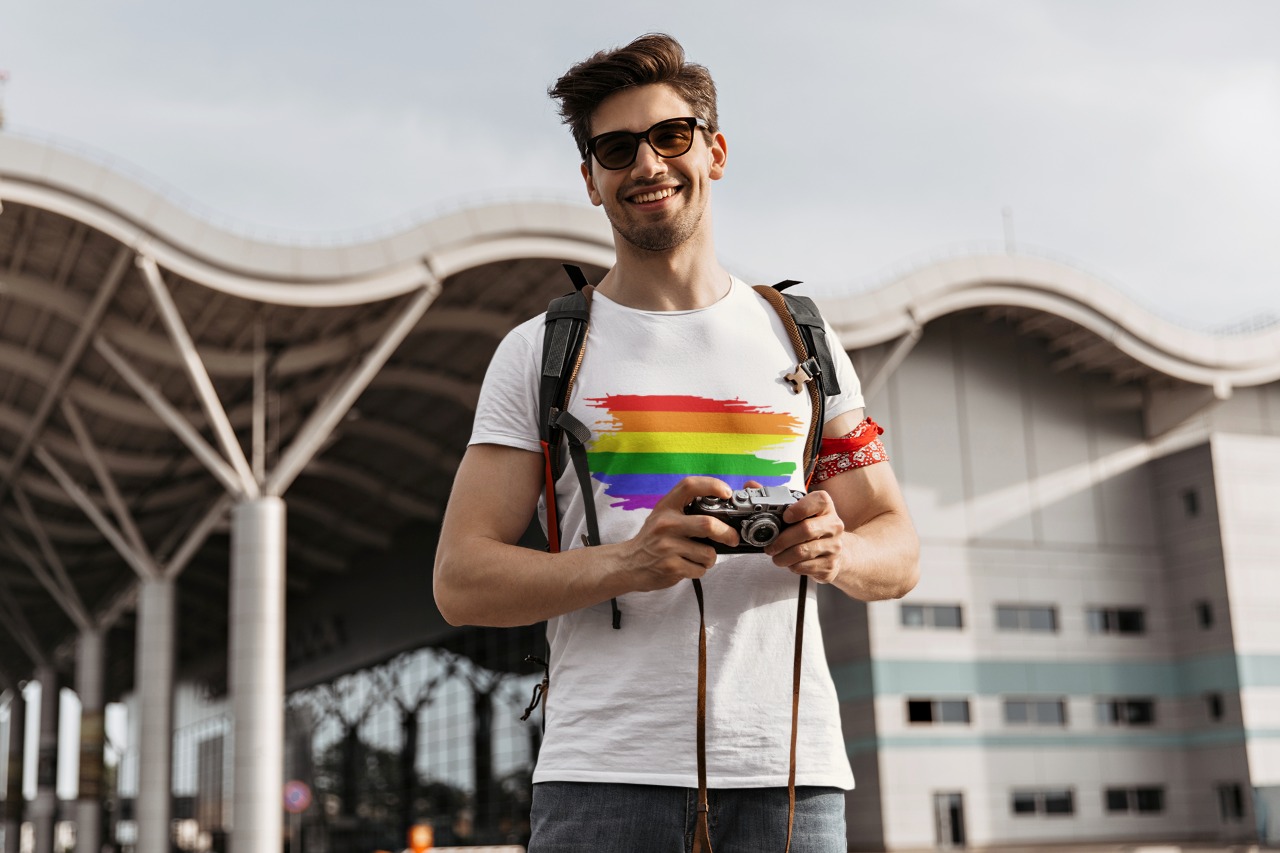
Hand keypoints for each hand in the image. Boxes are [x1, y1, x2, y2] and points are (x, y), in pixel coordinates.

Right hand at [621, 477, 739, 590]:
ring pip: (708, 552)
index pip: (689, 486)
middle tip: (732, 538)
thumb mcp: (663, 515)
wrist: (629, 564)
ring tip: (698, 556)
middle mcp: (666, 524)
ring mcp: (667, 546)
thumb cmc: (652, 539)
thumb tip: (723, 510)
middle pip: (708, 524)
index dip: (712, 485)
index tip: (726, 493)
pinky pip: (700, 569)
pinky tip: (687, 566)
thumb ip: (686, 510)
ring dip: (710, 558)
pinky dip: (699, 569)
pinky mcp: (671, 567)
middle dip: (727, 533)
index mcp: (666, 506)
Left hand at [764, 490, 846, 583]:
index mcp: (825, 507)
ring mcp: (834, 545)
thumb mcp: (798, 511)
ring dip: (783, 556)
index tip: (785, 516)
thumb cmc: (811, 527)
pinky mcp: (830, 564)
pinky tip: (790, 562)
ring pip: (803, 551)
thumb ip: (775, 497)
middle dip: (782, 539)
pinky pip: (805, 566)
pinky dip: (792, 565)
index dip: (799, 508)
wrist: (833, 551)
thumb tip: (751, 484)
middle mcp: (833, 524)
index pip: (818, 501)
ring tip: (776, 556)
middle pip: (806, 530)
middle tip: (770, 546)